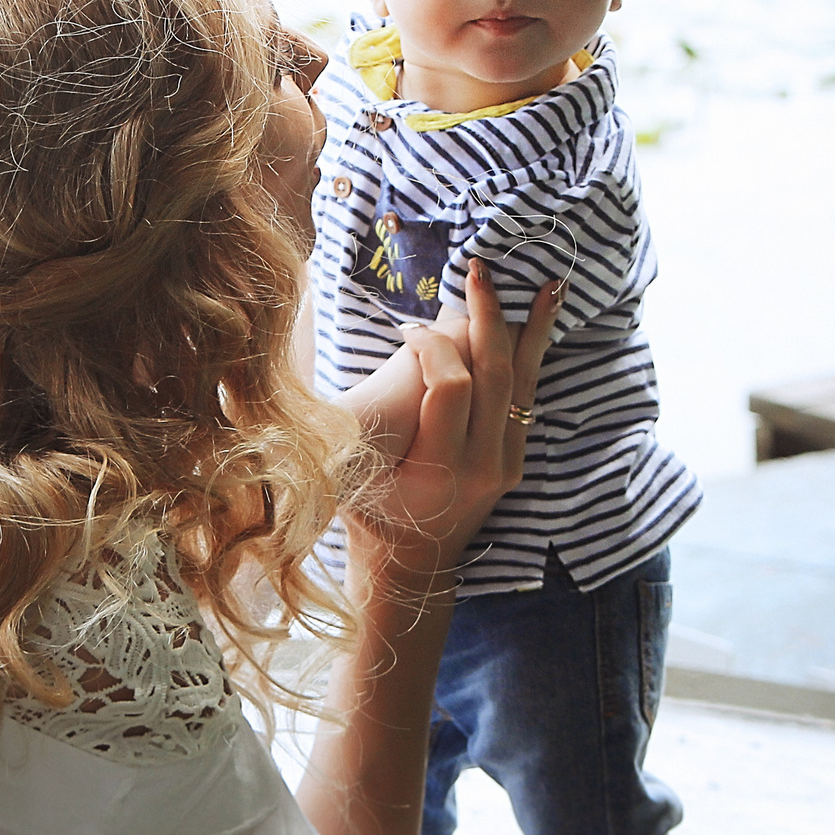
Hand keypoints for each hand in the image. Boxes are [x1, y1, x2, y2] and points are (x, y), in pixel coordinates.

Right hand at [347, 259, 562, 571]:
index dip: (431, 346)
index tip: (408, 329)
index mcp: (440, 470)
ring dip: (531, 327)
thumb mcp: (341, 477)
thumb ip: (333, 429)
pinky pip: (528, 394)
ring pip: (523, 381)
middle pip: (495, 376)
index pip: (452, 387)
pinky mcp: (515, 455)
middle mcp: (483, 467)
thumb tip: (286, 378)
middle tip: (476, 270)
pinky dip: (537, 350)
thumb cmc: (367, 513)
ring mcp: (506, 462)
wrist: (411, 564)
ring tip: (548, 280)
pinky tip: (548, 311)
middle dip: (485, 317)